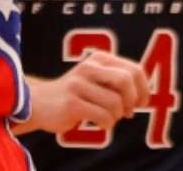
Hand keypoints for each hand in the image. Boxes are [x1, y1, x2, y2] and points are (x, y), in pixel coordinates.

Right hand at [14, 51, 148, 134]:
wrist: (37, 104)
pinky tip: (100, 124)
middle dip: (132, 100)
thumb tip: (145, 96)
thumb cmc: (76, 93)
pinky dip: (107, 123)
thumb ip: (119, 80)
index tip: (142, 102)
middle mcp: (89, 67)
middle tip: (128, 112)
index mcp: (100, 58)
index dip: (143, 88)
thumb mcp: (97, 79)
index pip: (134, 70)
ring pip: (115, 102)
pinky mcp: (71, 103)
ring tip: (109, 118)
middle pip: (126, 81)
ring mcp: (78, 85)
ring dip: (117, 115)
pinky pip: (103, 116)